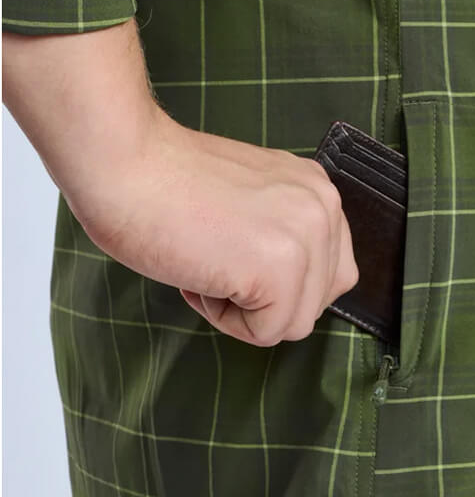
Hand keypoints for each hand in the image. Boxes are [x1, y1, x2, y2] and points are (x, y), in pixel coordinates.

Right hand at [85, 111, 359, 346]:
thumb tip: (290, 285)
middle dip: (266, 300)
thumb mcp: (253, 200)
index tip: (233, 252)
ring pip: (294, 322)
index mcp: (317, 190)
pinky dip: (226, 319)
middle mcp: (323, 208)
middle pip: (316, 302)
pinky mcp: (281, 269)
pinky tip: (200, 275)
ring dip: (244, 311)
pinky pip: (267, 332)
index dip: (276, 282)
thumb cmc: (165, 184)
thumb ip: (283, 232)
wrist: (125, 165)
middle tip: (217, 258)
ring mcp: (308, 238)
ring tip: (207, 263)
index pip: (328, 272)